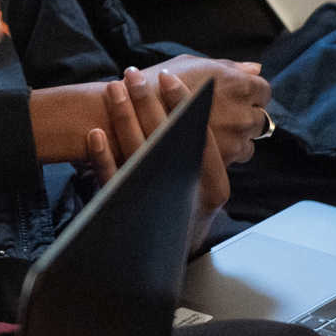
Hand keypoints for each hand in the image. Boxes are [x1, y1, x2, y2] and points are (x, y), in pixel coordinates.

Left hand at [83, 67, 233, 234]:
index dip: (184, 105)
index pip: (200, 137)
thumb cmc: (187, 207)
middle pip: (166, 140)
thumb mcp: (208, 184)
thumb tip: (240, 90)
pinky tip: (95, 134)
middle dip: (147, 103)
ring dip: (123, 119)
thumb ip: (212, 144)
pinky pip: (112, 182)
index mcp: (214, 186)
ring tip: (114, 89)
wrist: (163, 260)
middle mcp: (187, 195)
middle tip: (133, 74)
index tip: (168, 77)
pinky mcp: (126, 213)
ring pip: (138, 156)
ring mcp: (156, 204)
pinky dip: (102, 156)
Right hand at [140, 55, 274, 172]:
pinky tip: (198, 148)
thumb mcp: (192, 64)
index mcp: (238, 85)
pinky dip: (218, 156)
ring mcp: (233, 142)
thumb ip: (228, 67)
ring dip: (234, 140)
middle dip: (244, 118)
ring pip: (246, 145)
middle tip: (221, 116)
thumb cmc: (156, 85)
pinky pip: (229, 161)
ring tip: (208, 135)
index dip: (249, 94)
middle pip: (259, 120)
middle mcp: (242, 115)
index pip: (264, 91)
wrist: (126, 118)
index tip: (235, 97)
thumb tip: (255, 69)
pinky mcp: (219, 164)